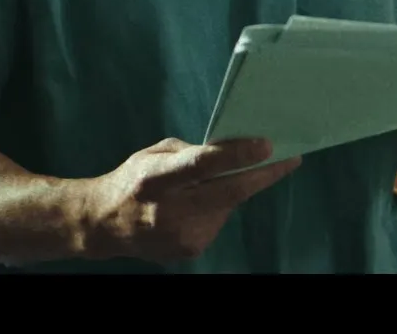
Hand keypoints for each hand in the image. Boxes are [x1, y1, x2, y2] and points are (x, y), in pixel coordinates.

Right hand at [83, 137, 299, 262]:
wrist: (105, 225)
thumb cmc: (134, 179)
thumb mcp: (156, 154)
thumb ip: (192, 153)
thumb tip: (234, 151)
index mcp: (155, 179)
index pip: (201, 166)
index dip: (236, 156)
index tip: (267, 145)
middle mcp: (168, 211)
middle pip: (227, 193)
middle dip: (262, 176)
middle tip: (291, 159)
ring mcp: (180, 237)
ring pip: (226, 207)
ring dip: (231, 191)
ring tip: (210, 184)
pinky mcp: (189, 251)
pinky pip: (217, 221)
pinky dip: (217, 208)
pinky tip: (198, 205)